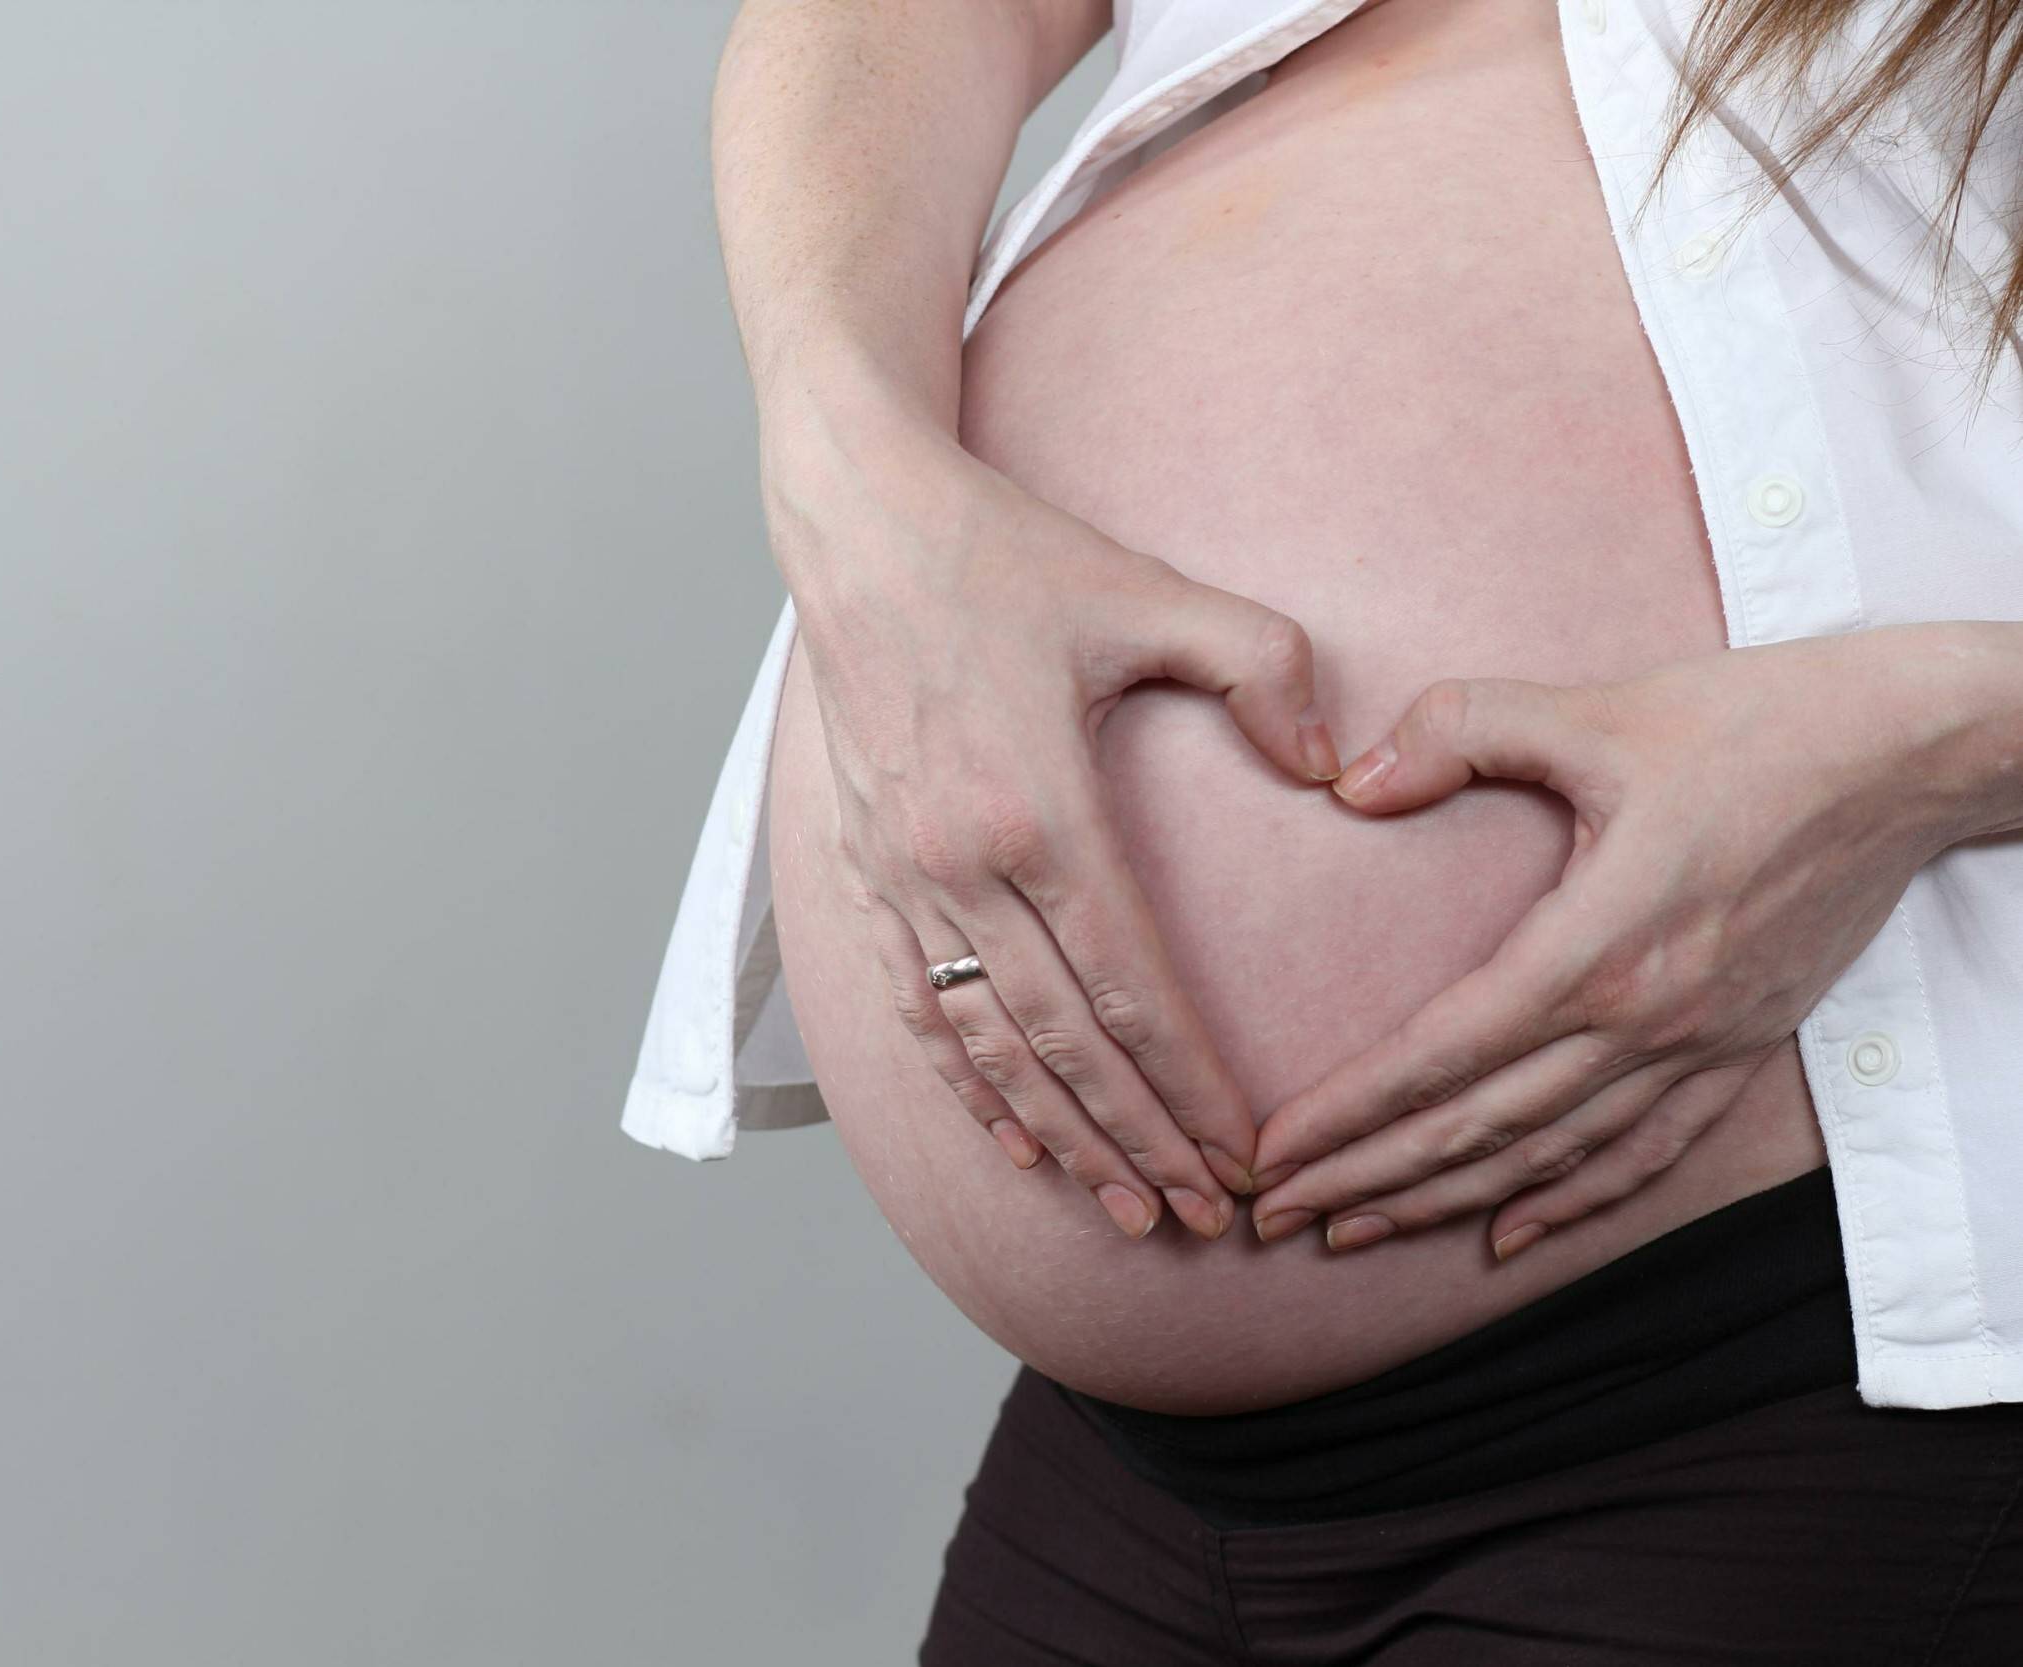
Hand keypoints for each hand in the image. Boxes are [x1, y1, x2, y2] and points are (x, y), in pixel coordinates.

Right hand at [778, 426, 1343, 1241]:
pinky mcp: (868, 873)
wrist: (857, 528)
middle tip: (1200, 1218)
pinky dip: (968, 1084)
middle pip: (1064, 1046)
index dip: (1189, 1090)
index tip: (1242, 1157)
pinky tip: (1015, 1137)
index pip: (1131, 994)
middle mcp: (960, 868)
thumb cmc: (1006, 558)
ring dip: (1060, 1136)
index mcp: (1038, 813)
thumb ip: (1261, 665)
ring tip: (1123, 1208)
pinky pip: (917, 1008)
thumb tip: (1331, 761)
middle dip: (1139, 1142)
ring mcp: (903, 878)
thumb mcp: (1148, 593)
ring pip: (988, 1047)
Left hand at [1244, 626, 2012, 1260]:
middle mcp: (1648, 1021)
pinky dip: (1573, 1202)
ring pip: (1552, 1157)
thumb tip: (1352, 782)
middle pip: (1481, 1129)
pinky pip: (1646, 1153)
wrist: (1912, 752)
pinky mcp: (1741, 1047)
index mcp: (1598, 946)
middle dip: (1369, 1179)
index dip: (1349, 1114)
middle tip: (1276, 1215)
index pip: (1443, 1057)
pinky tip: (1510, 1235)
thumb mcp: (1594, 708)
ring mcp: (1701, 1046)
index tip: (1272, 1154)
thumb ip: (1461, 730)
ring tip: (1356, 1232)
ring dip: (1447, 1202)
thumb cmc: (1753, 721)